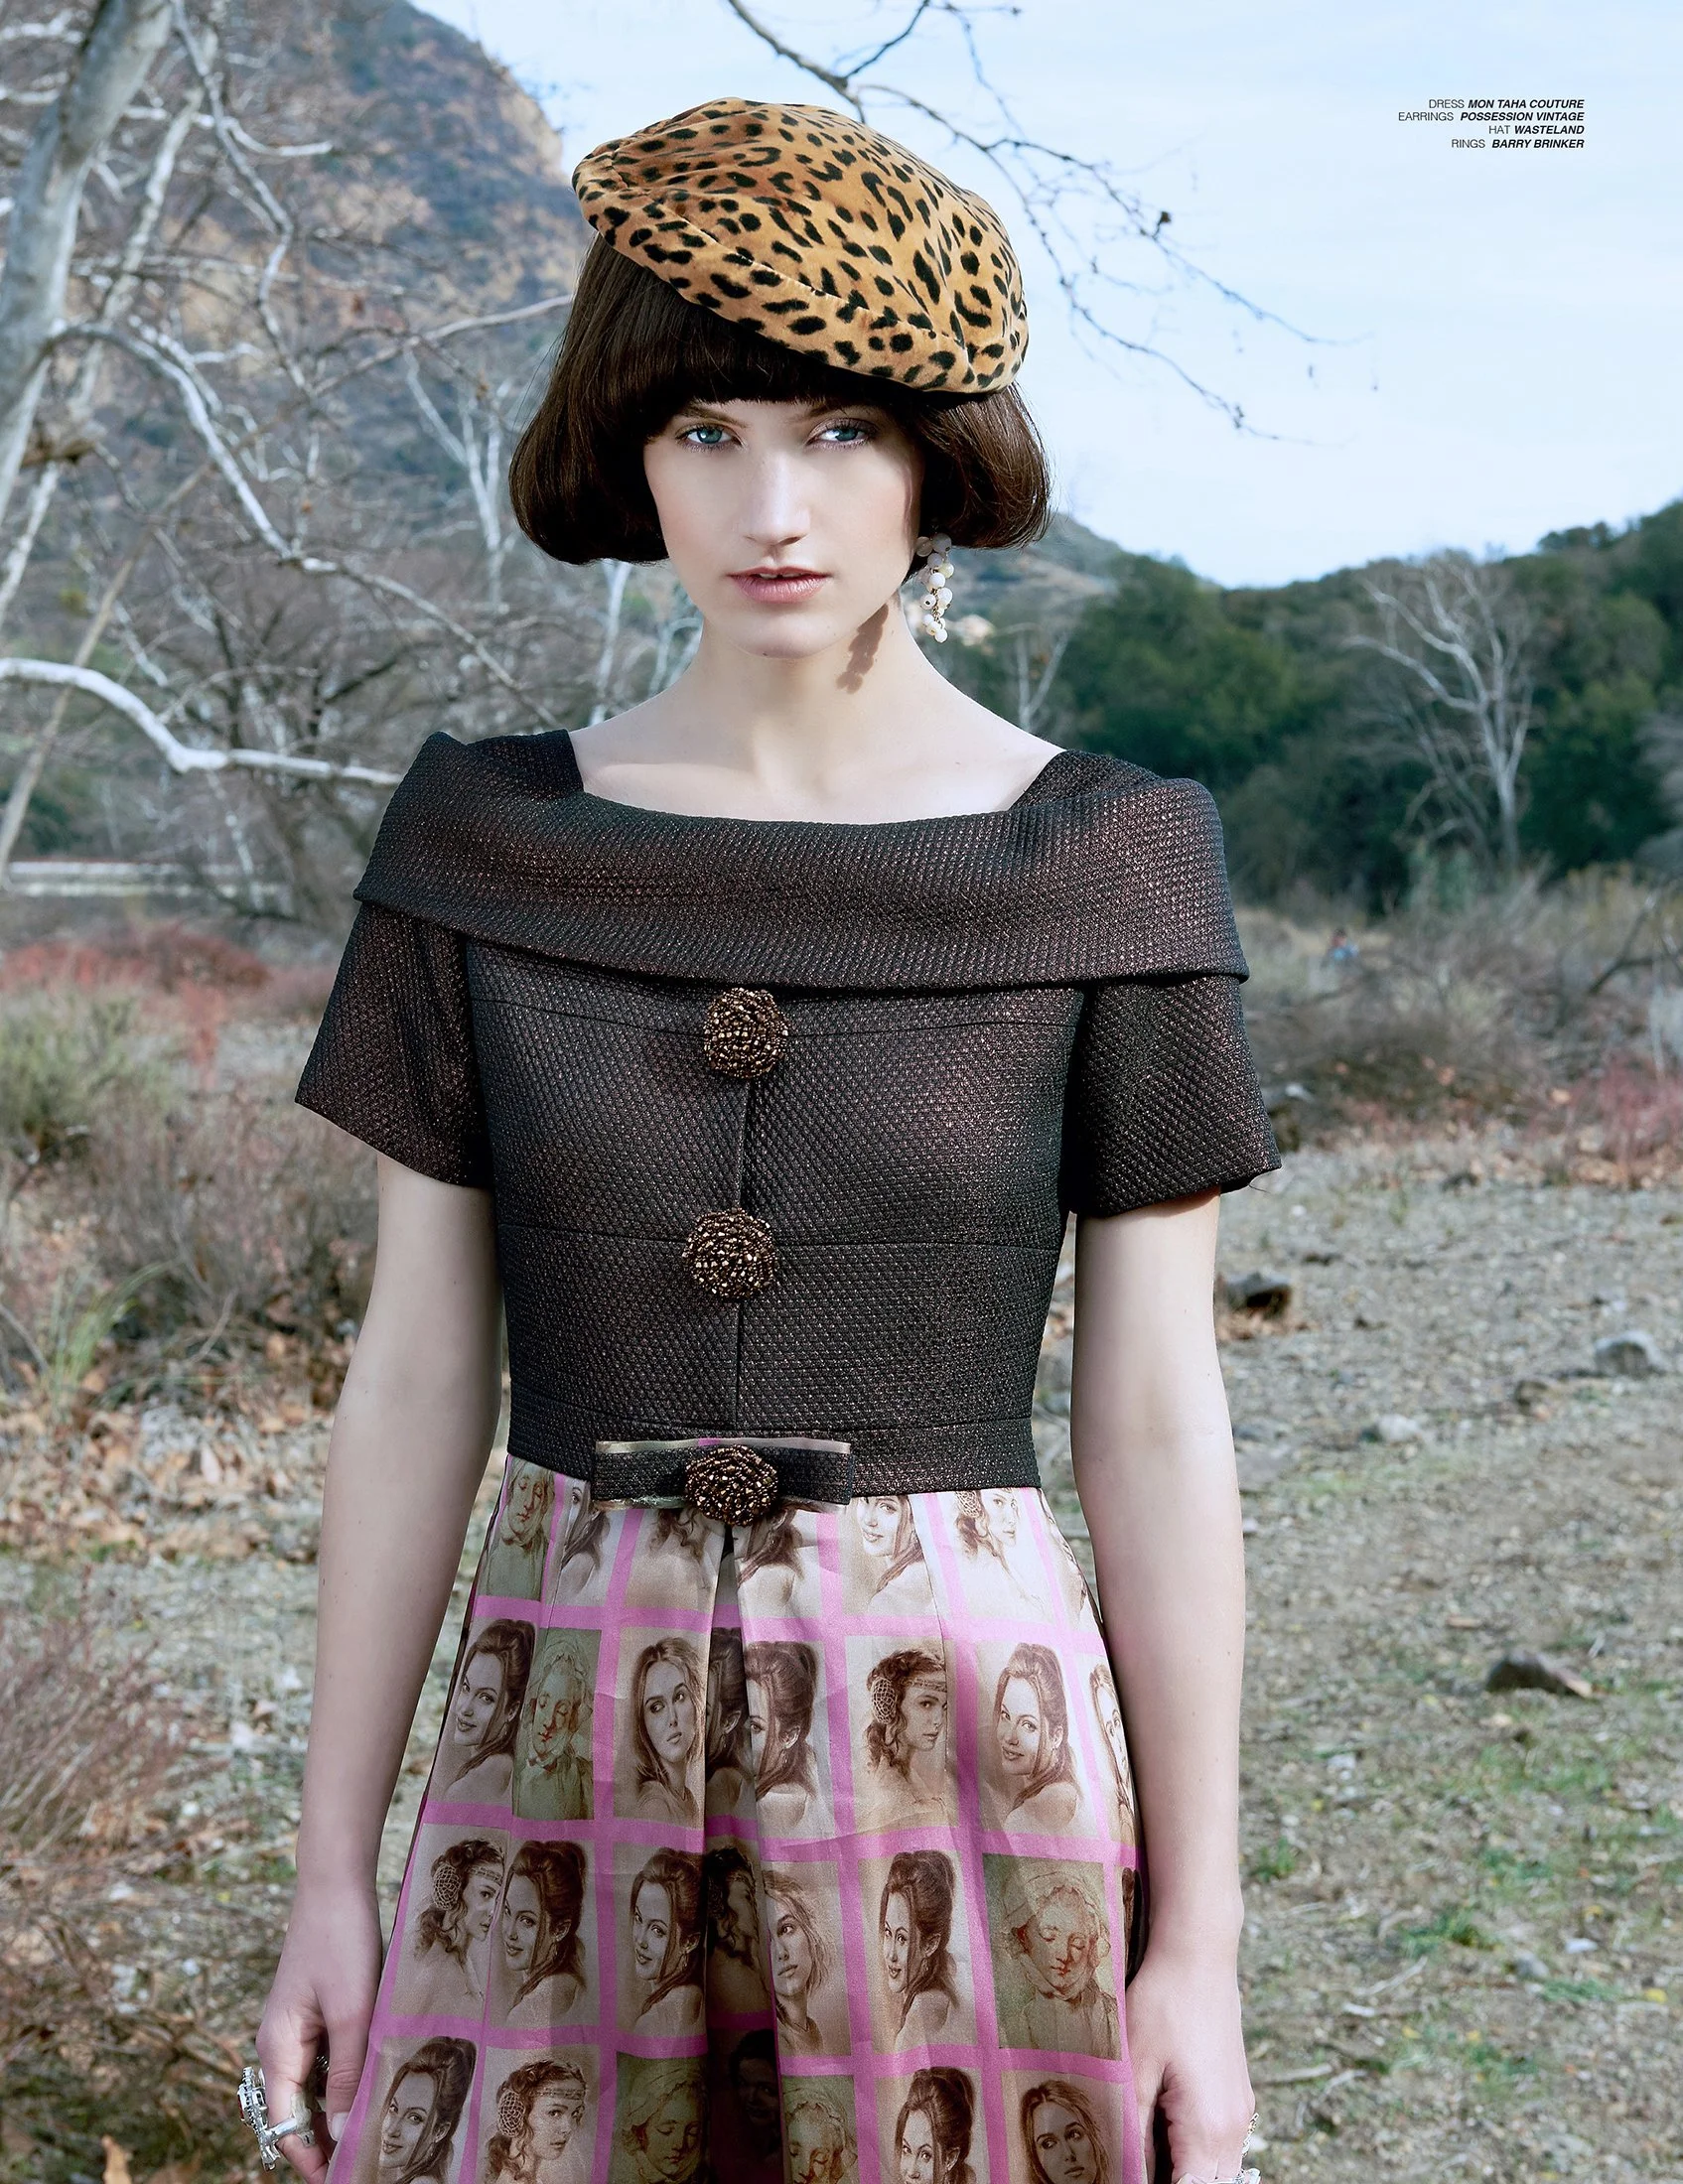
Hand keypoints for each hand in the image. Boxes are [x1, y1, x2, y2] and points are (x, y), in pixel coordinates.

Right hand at [255, 1875, 382, 2179]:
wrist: (335, 1884)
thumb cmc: (341, 1942)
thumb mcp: (352, 2012)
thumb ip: (347, 2075)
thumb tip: (342, 2137)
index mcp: (278, 2051)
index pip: (286, 2126)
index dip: (312, 2158)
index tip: (346, 2175)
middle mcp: (278, 2047)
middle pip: (297, 2113)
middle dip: (327, 2140)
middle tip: (371, 2156)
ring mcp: (294, 2031)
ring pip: (313, 2090)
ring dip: (339, 2111)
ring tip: (378, 2127)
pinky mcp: (312, 2015)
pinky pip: (323, 2063)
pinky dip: (344, 2080)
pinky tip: (375, 2083)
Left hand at [1126, 1946, 1254, 2182]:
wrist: (1199, 1955)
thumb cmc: (1162, 2003)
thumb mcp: (1135, 2065)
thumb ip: (1134, 2128)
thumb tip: (1128, 2168)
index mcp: (1207, 2127)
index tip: (1130, 2171)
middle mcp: (1233, 2126)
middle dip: (1176, 2180)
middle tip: (1135, 2160)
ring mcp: (1240, 2111)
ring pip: (1219, 2168)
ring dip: (1188, 2168)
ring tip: (1149, 2146)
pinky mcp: (1238, 2095)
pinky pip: (1223, 2144)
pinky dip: (1198, 2150)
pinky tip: (1166, 2125)